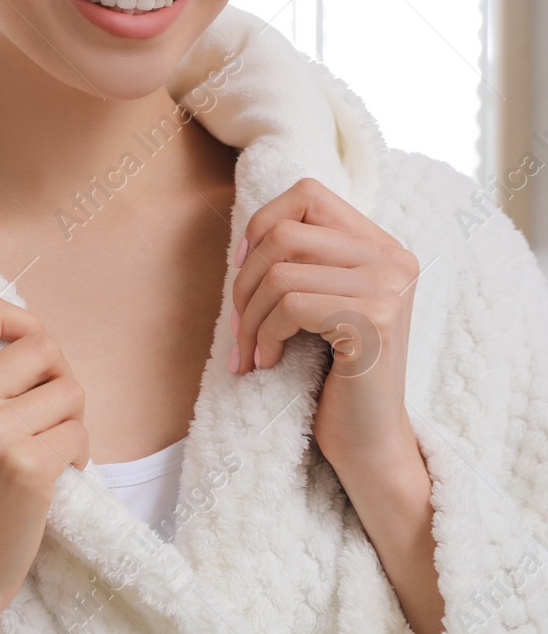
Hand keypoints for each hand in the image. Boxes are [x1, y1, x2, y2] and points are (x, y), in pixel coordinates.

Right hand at [0, 292, 88, 633]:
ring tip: (49, 451)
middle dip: (58, 378)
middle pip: (41, 345)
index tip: (31, 357)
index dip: (22, 323)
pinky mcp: (25, 467)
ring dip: (72, 420)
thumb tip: (33, 332)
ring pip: (69, 389)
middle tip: (49, 415)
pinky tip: (55, 478)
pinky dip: (79, 454)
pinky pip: (79, 432)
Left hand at [229, 176, 423, 467]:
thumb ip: (300, 262)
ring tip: (250, 349)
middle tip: (239, 327)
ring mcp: (389, 287)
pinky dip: (264, 336)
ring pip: (279, 273)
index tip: (243, 269)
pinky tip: (268, 362)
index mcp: (381, 246)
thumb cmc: (331, 372)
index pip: (307, 194)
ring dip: (249, 317)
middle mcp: (394, 258)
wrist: (368, 439)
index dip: (261, 224)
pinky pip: (290, 307)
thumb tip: (244, 235)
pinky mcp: (375, 321)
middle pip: (283, 234)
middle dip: (243, 282)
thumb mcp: (317, 303)